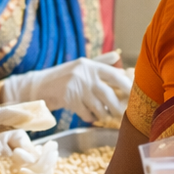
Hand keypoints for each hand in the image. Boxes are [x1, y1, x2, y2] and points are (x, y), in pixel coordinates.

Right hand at [0, 56, 133, 122]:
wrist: (38, 86)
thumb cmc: (62, 76)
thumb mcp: (80, 65)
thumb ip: (99, 62)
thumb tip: (117, 56)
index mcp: (89, 65)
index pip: (113, 75)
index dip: (126, 85)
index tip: (134, 93)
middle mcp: (84, 75)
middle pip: (108, 94)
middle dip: (116, 106)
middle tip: (121, 113)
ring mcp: (75, 87)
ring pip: (97, 105)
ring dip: (103, 114)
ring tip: (105, 116)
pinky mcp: (68, 99)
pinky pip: (86, 112)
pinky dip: (90, 117)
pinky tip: (91, 117)